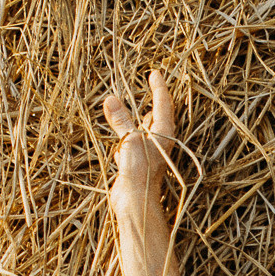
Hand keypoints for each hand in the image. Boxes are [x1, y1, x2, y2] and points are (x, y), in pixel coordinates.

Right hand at [103, 67, 177, 216]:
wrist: (135, 203)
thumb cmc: (139, 172)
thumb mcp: (130, 141)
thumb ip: (121, 120)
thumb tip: (110, 99)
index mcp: (163, 133)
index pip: (163, 103)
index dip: (159, 87)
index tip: (154, 73)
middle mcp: (158, 142)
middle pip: (156, 116)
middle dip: (152, 102)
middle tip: (149, 85)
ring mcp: (148, 153)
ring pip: (142, 131)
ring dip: (135, 121)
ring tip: (129, 109)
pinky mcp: (136, 164)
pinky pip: (130, 145)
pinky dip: (125, 141)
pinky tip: (119, 147)